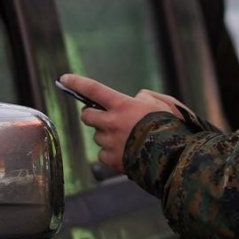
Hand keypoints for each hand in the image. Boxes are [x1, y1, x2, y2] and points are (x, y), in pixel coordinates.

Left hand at [59, 74, 178, 173]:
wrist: (174, 156)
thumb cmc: (170, 126)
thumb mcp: (161, 102)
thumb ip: (144, 97)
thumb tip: (135, 99)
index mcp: (122, 105)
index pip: (93, 89)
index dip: (77, 83)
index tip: (64, 78)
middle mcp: (112, 123)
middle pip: (87, 115)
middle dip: (91, 114)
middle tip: (101, 116)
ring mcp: (110, 142)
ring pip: (98, 136)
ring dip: (106, 135)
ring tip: (126, 138)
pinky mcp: (112, 160)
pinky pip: (103, 154)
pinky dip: (111, 153)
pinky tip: (126, 152)